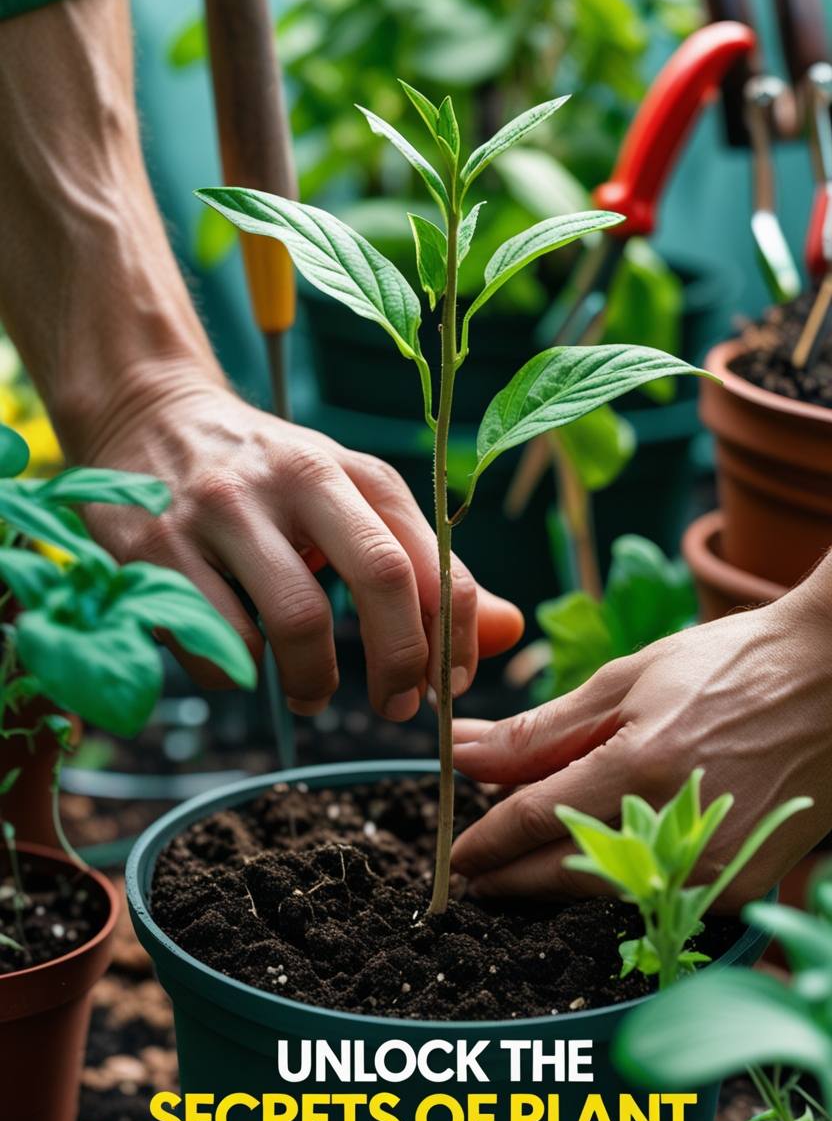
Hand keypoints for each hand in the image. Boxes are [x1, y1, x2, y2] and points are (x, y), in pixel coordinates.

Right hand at [79, 373, 522, 715]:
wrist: (147, 412)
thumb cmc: (268, 478)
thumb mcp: (350, 503)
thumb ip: (426, 569)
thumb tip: (509, 631)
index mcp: (354, 470)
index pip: (430, 561)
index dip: (451, 639)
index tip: (447, 689)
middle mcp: (295, 478)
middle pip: (379, 577)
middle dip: (399, 663)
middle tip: (395, 708)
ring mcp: (224, 510)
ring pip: (294, 622)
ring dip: (313, 682)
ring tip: (310, 696)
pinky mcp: (157, 545)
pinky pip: (217, 642)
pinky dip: (239, 674)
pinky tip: (240, 661)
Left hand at [451, 562, 831, 910]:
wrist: (830, 682)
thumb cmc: (727, 668)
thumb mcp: (625, 681)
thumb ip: (540, 730)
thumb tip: (464, 752)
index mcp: (637, 767)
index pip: (530, 822)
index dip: (484, 844)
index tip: (456, 855)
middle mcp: (673, 828)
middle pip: (561, 873)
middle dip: (510, 876)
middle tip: (478, 871)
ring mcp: (710, 866)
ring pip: (605, 893)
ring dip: (560, 880)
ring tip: (532, 858)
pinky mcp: (737, 886)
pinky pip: (655, 896)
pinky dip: (619, 882)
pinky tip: (603, 858)